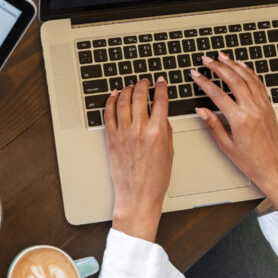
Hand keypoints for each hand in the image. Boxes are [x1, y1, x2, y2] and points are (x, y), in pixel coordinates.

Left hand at [104, 78, 173, 241]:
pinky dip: (110, 102)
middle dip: (142, 85)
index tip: (161, 81)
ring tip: (130, 87)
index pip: (160, 101)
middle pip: (139, 97)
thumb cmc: (155, 179)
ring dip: (126, 90)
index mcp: (157, 132)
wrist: (137, 195)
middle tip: (144, 81)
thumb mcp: (169, 152)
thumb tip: (160, 114)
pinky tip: (113, 96)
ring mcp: (123, 133)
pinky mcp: (111, 138)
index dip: (161, 87)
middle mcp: (139, 130)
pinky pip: (108, 114)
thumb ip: (165, 130)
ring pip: (122, 102)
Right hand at [191, 53, 277, 209]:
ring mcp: (263, 107)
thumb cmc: (251, 161)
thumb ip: (213, 125)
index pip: (217, 94)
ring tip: (222, 57)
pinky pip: (259, 84)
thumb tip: (201, 110)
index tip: (196, 75)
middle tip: (207, 60)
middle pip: (233, 80)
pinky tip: (242, 67)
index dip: (204, 82)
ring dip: (233, 65)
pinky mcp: (269, 107)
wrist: (275, 169)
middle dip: (218, 67)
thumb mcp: (226, 145)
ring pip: (247, 78)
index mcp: (240, 120)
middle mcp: (253, 110)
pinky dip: (249, 73)